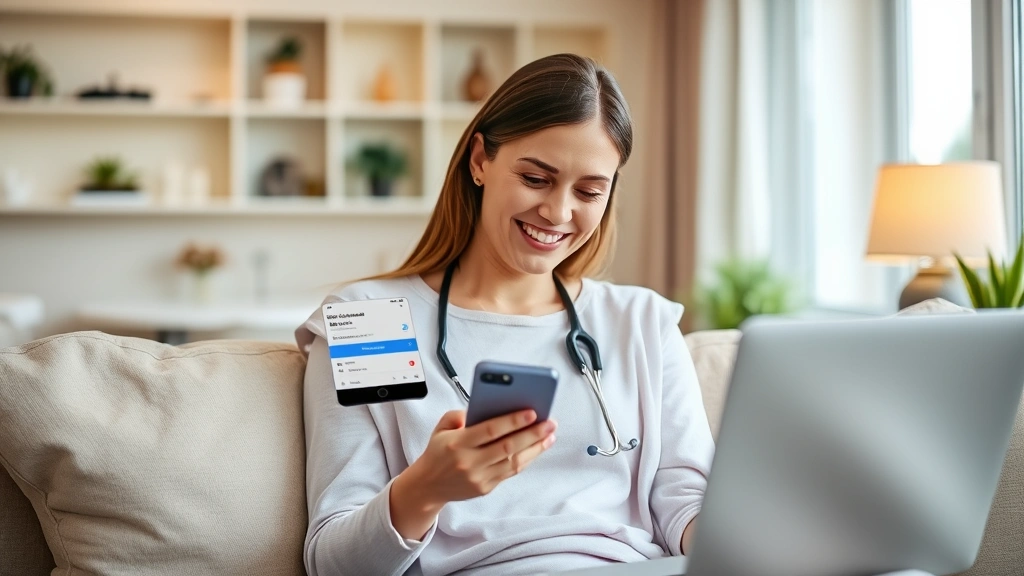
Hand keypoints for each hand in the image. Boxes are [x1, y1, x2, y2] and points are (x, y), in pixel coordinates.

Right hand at [390, 409, 556, 538]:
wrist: (427, 485)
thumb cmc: (438, 451)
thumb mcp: (442, 427)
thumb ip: (460, 414)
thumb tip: (488, 409)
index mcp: (457, 443)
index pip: (490, 430)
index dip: (513, 421)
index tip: (532, 411)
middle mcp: (469, 462)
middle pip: (507, 447)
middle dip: (532, 433)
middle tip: (551, 422)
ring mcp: (478, 478)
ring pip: (513, 462)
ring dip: (535, 448)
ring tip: (550, 435)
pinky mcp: (485, 488)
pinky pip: (510, 472)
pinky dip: (526, 459)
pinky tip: (537, 448)